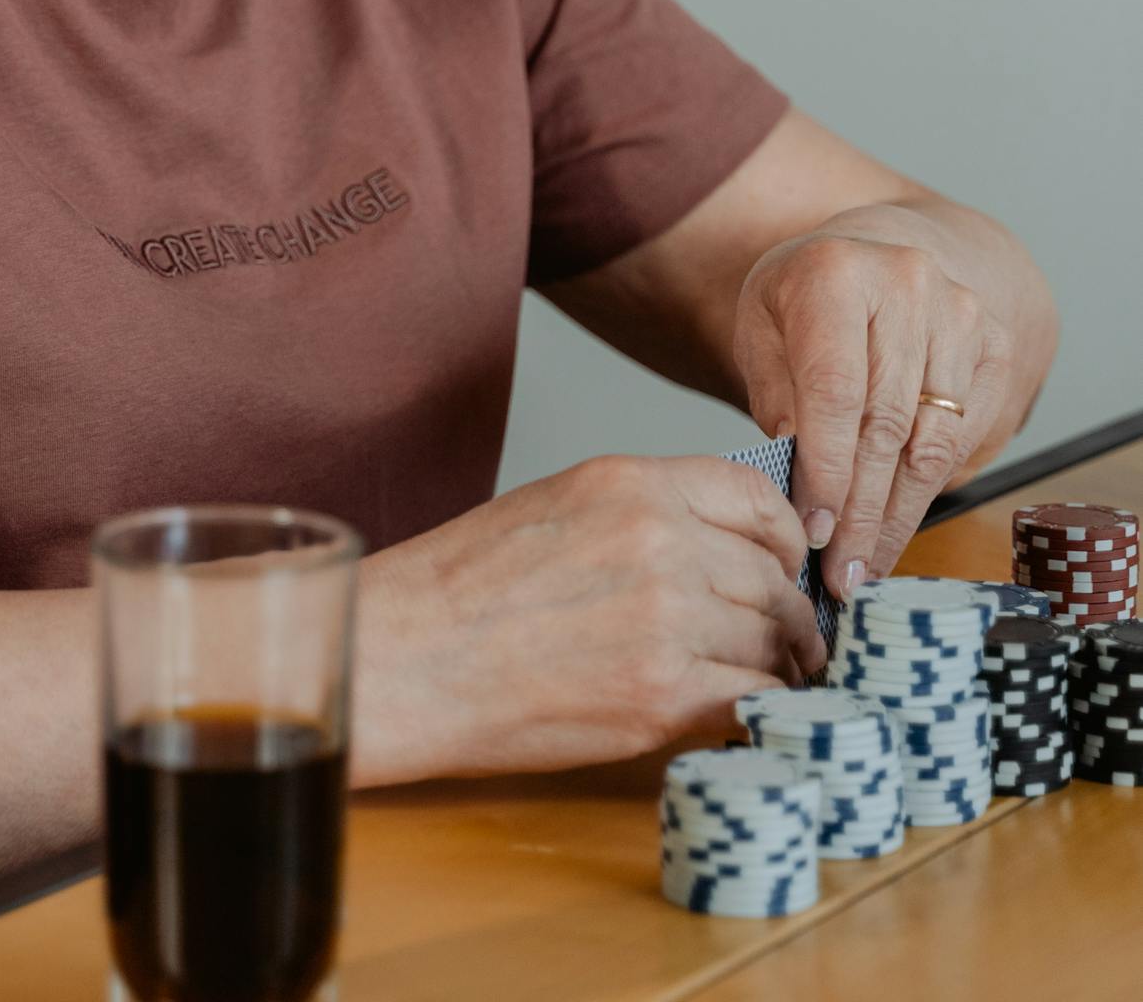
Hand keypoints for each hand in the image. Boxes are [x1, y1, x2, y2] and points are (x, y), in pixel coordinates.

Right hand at [352, 454, 823, 784]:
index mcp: (631, 483)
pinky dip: (760, 712)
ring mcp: (667, 618)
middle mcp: (660, 540)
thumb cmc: (462, 586)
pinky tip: (748, 717)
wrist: (408, 655)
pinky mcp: (661, 696)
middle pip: (771, 579)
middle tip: (791, 644)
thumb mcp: (558, 506)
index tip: (792, 568)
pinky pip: (750, 700)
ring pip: (770, 643)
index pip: (756, 499)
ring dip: (776, 668)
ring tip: (769, 684)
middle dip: (788, 616)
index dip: (787, 540)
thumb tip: (716, 552)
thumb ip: (643, 515)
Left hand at [732, 218, 1015, 599]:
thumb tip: (793, 469)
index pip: (835, 388)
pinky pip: (961, 442)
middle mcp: (909, 286)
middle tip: (839, 573)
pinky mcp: (995, 349)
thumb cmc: (810, 297)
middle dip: (861, 511)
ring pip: (930, 443)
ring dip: (897, 516)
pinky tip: (896, 529)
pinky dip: (924, 494)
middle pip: (886, 424)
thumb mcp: (764, 324)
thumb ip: (773, 391)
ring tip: (866, 567)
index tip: (813, 530)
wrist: (887, 251)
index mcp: (836, 273)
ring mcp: (961, 316)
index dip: (826, 468)